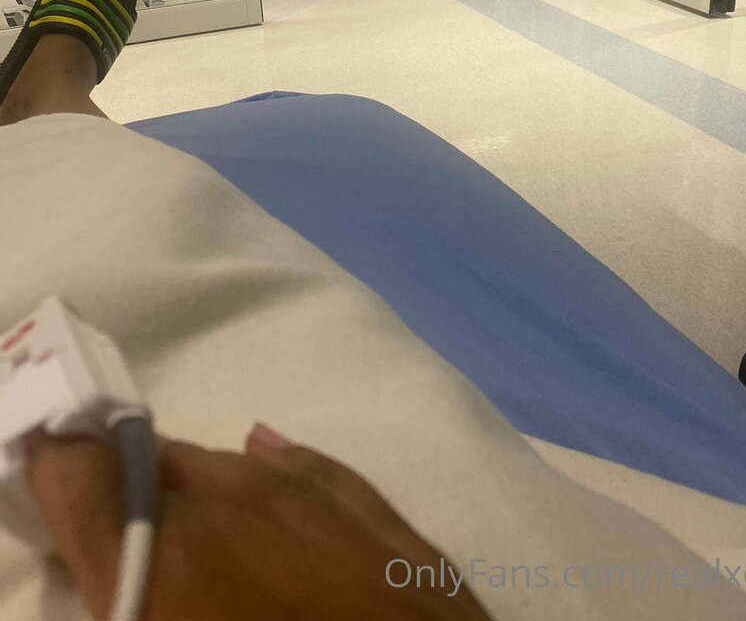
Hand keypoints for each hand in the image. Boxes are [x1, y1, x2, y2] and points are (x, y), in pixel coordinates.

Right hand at [26, 423, 491, 620]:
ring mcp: (321, 503)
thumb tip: (109, 568)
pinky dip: (278, 470)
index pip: (80, 465)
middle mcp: (237, 503)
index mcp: (167, 554)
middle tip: (125, 534)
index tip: (56, 490)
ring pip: (229, 463)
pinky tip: (264, 455)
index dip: (60, 471)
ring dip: (202, 491)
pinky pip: (313, 469)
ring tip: (193, 530)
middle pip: (155, 461)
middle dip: (131, 490)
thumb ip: (125, 596)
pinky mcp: (385, 520)